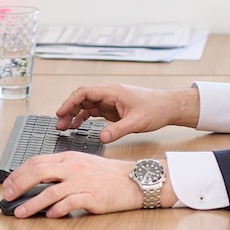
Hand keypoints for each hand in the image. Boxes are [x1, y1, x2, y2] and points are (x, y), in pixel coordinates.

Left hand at [0, 151, 159, 217]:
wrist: (133, 180)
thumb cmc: (108, 175)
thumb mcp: (83, 163)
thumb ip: (61, 169)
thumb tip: (36, 180)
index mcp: (69, 158)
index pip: (36, 161)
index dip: (18, 174)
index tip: (8, 185)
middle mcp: (74, 168)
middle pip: (38, 173)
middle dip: (18, 186)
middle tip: (7, 197)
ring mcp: (83, 182)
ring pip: (50, 191)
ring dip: (32, 204)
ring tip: (21, 213)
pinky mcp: (92, 197)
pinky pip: (69, 203)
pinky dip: (56, 210)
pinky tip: (49, 215)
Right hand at [54, 83, 199, 142]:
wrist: (169, 107)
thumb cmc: (156, 108)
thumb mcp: (136, 122)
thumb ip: (118, 130)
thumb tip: (102, 138)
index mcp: (113, 92)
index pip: (85, 92)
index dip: (70, 102)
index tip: (61, 113)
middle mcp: (110, 94)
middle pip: (83, 99)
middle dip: (69, 110)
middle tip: (60, 124)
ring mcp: (111, 101)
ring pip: (88, 105)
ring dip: (75, 115)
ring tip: (65, 127)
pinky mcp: (114, 109)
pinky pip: (95, 111)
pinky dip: (85, 118)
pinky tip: (78, 126)